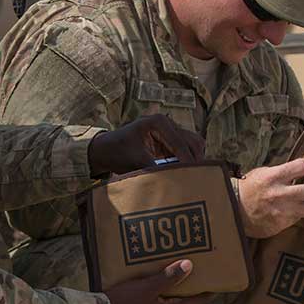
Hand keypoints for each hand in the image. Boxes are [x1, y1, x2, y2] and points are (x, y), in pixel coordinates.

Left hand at [88, 114, 204, 176]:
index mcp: (159, 122)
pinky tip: (185, 174)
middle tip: (196, 180)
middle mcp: (168, 123)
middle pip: (194, 142)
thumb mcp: (135, 160)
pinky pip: (187, 150)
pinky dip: (188, 161)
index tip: (194, 178)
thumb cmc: (117, 151)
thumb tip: (173, 180)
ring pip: (194, 145)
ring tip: (192, 178)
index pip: (180, 143)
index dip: (188, 162)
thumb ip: (155, 168)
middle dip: (196, 161)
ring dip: (194, 161)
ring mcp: (170, 131)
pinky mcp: (170, 141)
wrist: (107, 149)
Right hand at [107, 260, 210, 303]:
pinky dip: (155, 302)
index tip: (216, 283)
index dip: (207, 293)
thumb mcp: (146, 288)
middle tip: (191, 275)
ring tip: (168, 280)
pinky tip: (146, 293)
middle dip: (187, 291)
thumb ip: (168, 278)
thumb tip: (190, 266)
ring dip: (169, 297)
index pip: (196, 303)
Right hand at [236, 158, 303, 237]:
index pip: (302, 166)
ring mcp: (282, 209)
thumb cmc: (249, 188)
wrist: (235, 209)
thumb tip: (302, 170)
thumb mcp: (263, 173)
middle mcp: (280, 192)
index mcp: (274, 176)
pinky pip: (300, 218)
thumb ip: (282, 172)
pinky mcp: (282, 223)